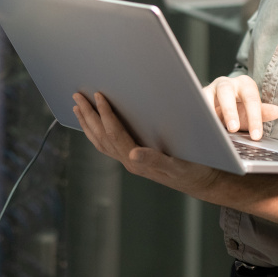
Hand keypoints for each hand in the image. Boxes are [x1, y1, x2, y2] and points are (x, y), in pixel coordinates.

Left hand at [72, 91, 219, 194]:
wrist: (201, 181)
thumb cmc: (193, 169)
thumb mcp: (177, 164)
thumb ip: (154, 159)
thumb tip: (133, 153)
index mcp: (137, 161)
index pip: (115, 133)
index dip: (105, 113)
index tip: (98, 95)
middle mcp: (129, 162)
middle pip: (102, 136)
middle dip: (89, 115)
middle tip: (77, 96)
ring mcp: (129, 161)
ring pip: (101, 141)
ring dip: (88, 123)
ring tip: (78, 107)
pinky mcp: (132, 160)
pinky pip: (107, 145)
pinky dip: (95, 132)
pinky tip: (93, 124)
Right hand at [202, 75, 277, 140]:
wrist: (222, 102)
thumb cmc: (240, 106)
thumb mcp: (252, 110)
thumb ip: (263, 112)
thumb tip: (277, 112)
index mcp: (244, 84)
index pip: (251, 100)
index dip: (254, 118)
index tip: (256, 136)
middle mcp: (227, 83)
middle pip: (226, 93)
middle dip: (229, 111)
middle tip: (233, 129)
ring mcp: (211, 89)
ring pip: (207, 96)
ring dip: (210, 112)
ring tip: (213, 127)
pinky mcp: (199, 96)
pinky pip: (197, 104)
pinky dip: (199, 114)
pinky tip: (202, 125)